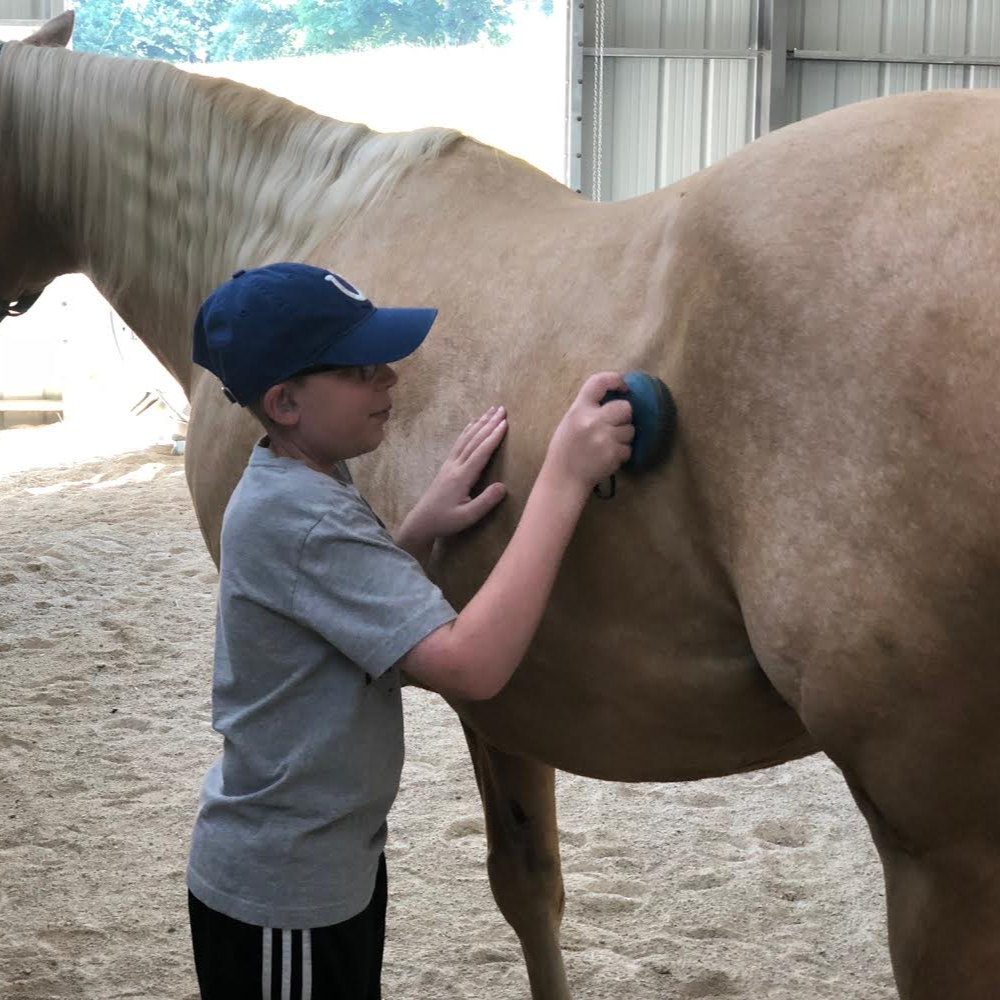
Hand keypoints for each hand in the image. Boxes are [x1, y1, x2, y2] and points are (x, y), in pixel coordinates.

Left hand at [401, 406, 508, 546]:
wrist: (422, 521)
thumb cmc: (446, 520)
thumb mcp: (468, 516)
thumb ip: (486, 502)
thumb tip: (503, 486)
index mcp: (462, 476)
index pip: (481, 452)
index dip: (493, 437)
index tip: (505, 423)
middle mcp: (455, 465)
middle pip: (474, 440)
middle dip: (489, 423)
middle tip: (502, 409)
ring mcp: (449, 464)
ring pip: (466, 438)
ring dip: (479, 423)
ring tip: (490, 410)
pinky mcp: (446, 466)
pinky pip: (459, 443)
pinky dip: (467, 430)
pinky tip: (472, 423)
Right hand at [544, 372, 633, 487]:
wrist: (564, 478)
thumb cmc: (565, 450)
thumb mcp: (570, 422)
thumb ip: (588, 409)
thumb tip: (615, 398)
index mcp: (578, 409)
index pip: (598, 382)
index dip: (615, 379)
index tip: (624, 387)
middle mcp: (592, 420)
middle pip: (625, 407)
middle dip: (624, 416)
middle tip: (614, 426)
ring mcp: (604, 437)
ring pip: (630, 430)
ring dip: (623, 437)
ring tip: (608, 445)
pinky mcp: (613, 453)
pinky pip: (628, 448)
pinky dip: (622, 454)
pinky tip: (608, 458)